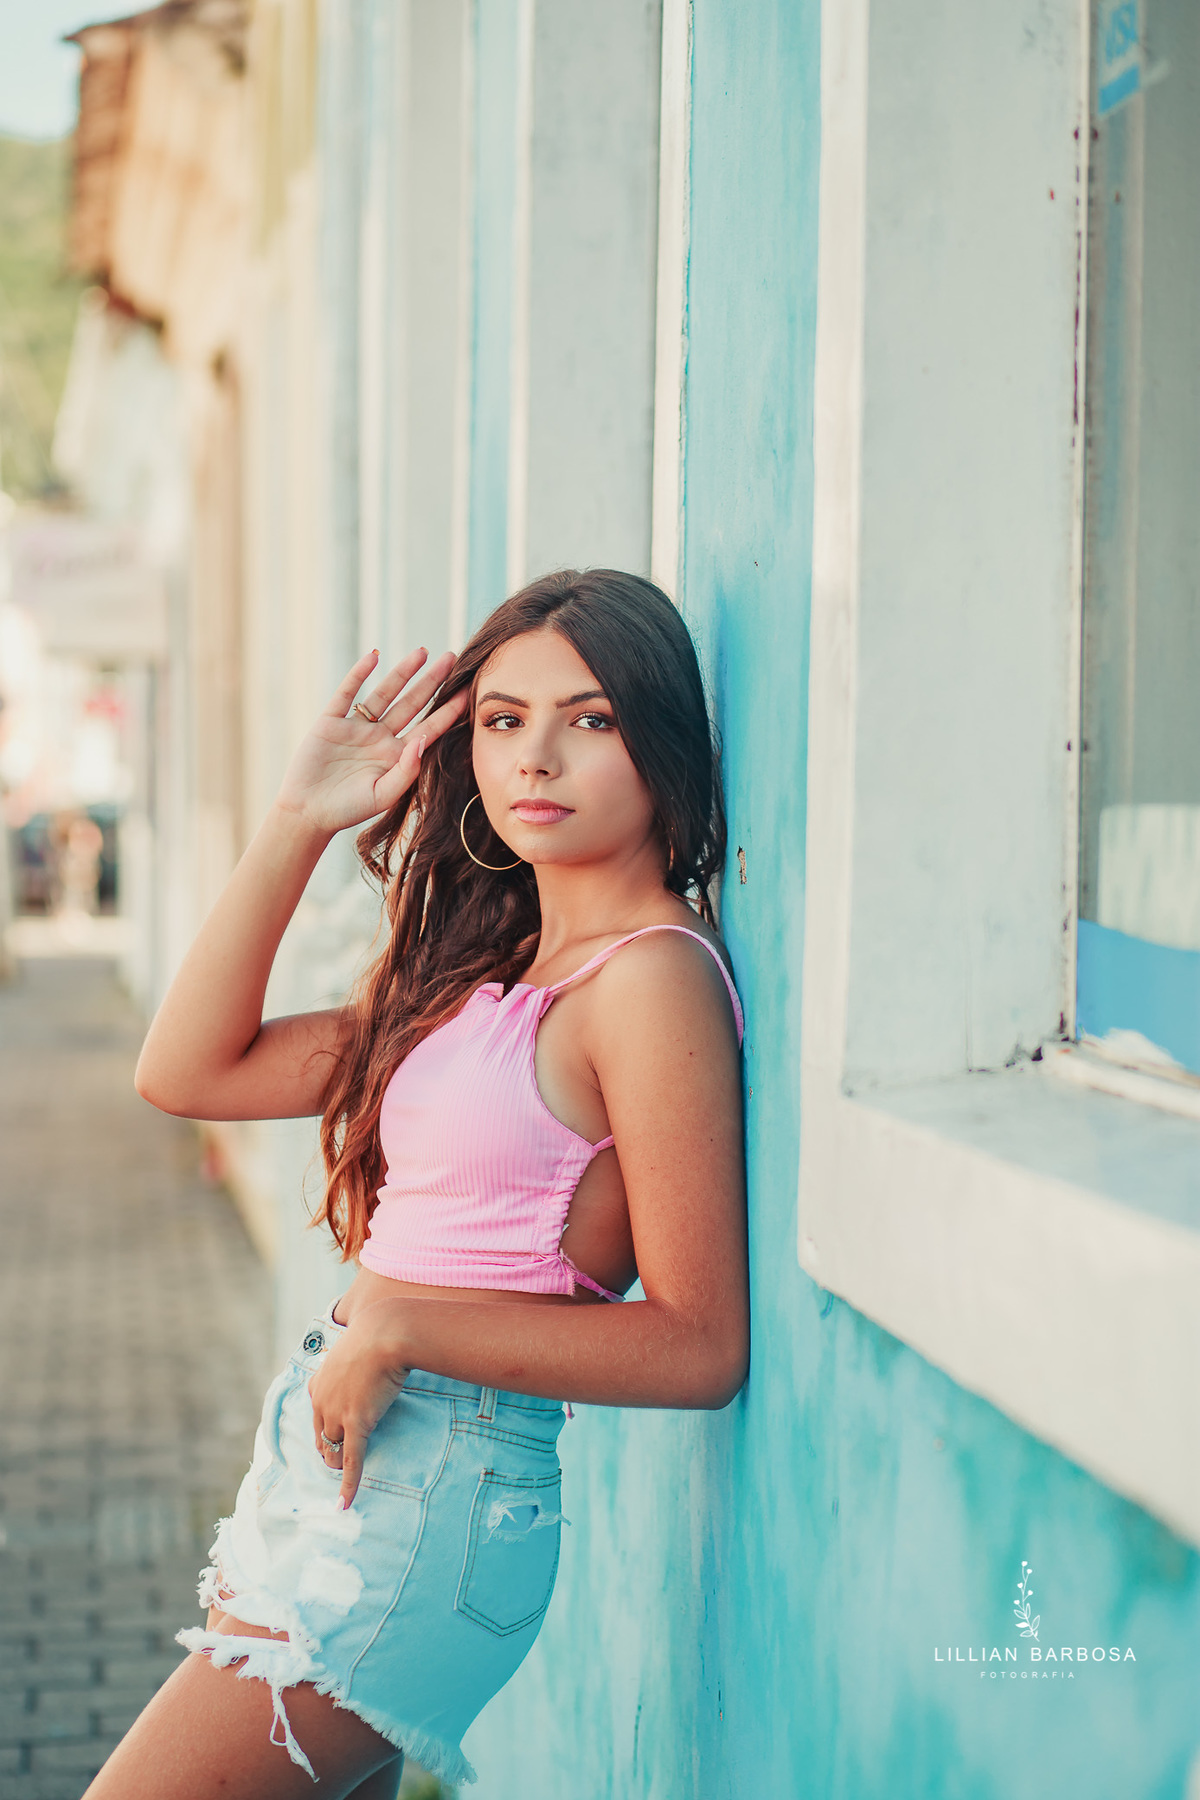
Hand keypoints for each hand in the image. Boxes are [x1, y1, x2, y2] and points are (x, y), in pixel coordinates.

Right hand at [276, 647, 467, 836]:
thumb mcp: (384, 795)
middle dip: (432, 681)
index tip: (468, 691)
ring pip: (385, 693)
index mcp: (397, 756)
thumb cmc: (348, 809)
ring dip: (402, 672)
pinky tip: (373, 657)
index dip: (448, 710)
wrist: (308, 812)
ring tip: (422, 652)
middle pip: (412, 703)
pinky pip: (347, 693)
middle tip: (451, 657)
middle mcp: (380, 738)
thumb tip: (424, 739)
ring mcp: (357, 727)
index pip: (429, 727)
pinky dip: (359, 674)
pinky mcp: (331, 722)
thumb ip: (407, 770)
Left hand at [308, 1304, 410, 1508]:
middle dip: (330, 1451)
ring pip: (333, 1450)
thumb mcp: (356, 1348)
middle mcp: (321, 1401)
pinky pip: (351, 1460)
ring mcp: (336, 1414)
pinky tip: (345, 1503)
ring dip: (338, 1465)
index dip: (326, 1432)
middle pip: (322, 1437)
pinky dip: (348, 1483)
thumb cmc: (377, 1335)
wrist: (385, 1333)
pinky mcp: (355, 1423)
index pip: (317, 1418)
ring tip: (346, 1481)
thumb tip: (367, 1355)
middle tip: (340, 1463)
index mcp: (318, 1383)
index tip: (334, 1441)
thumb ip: (354, 1361)